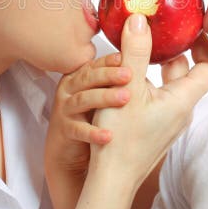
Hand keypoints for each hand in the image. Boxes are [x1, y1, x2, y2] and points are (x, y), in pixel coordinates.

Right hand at [45, 52, 131, 177]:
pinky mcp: (66, 131)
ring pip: (83, 99)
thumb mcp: (104, 94)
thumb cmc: (89, 119)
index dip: (111, 60)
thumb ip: (118, 76)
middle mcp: (71, 89)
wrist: (67, 153)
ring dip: (105, 98)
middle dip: (110, 75)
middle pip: (89, 77)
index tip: (128, 57)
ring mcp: (67, 110)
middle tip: (130, 75)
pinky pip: (79, 130)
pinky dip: (94, 133)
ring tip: (126, 98)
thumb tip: (141, 54)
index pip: (97, 64)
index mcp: (81, 77)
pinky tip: (109, 135)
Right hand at [90, 13, 207, 186]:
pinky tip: (125, 79)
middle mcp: (181, 111)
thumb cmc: (121, 139)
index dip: (205, 45)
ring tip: (136, 51)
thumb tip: (140, 19)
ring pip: (168, 85)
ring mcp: (168, 122)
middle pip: (187, 73)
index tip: (188, 28)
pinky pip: (157, 99)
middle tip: (157, 33)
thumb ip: (135, 51)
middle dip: (173, 51)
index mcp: (184, 100)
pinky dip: (146, 83)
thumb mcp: (127, 86)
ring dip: (155, 67)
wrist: (111, 181)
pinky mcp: (155, 129)